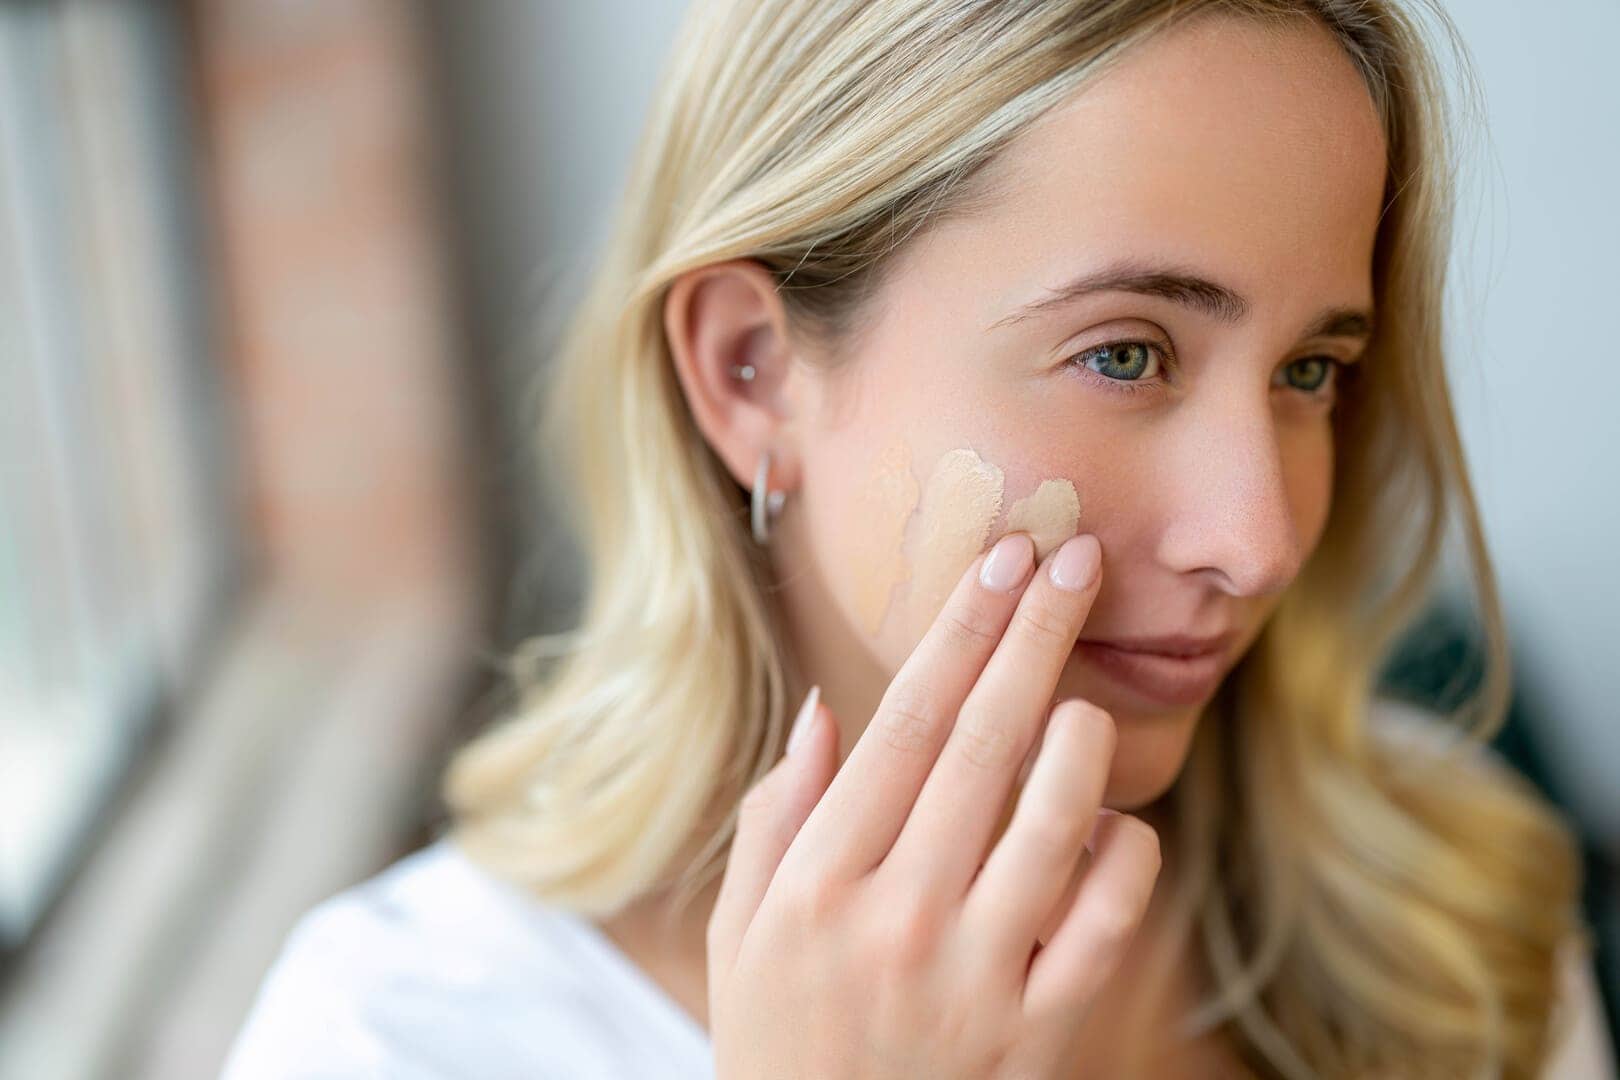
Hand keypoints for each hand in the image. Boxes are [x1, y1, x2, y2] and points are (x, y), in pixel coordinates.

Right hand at [707, 531, 1161, 1078]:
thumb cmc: (783, 1042)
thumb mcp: (742, 936)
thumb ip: (775, 820)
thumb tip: (823, 713)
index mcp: (818, 880)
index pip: (903, 719)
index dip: (960, 627)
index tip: (1002, 558)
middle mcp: (898, 915)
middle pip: (984, 739)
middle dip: (1036, 632)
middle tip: (1076, 556)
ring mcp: (977, 974)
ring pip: (1057, 813)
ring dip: (1082, 734)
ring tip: (1082, 697)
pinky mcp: (1043, 1029)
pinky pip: (1110, 912)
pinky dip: (1123, 850)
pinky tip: (1101, 828)